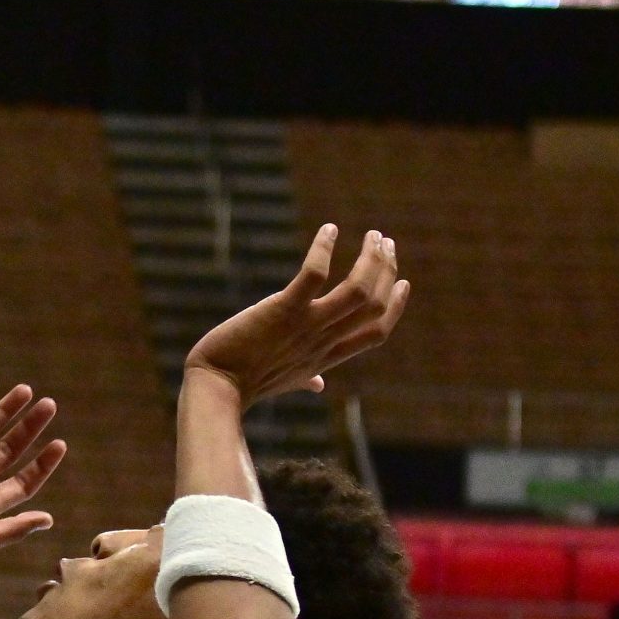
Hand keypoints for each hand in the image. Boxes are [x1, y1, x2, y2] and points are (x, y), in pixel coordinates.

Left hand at [184, 225, 410, 403]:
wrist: (215, 387)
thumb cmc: (246, 382)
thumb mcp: (287, 380)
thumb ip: (308, 377)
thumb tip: (318, 384)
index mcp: (328, 356)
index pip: (377, 333)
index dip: (395, 307)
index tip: (403, 282)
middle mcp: (324, 340)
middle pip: (373, 305)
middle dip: (386, 271)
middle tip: (385, 243)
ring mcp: (306, 325)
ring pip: (358, 290)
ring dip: (371, 259)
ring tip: (373, 235)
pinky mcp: (282, 310)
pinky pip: (314, 275)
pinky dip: (323, 249)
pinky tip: (328, 230)